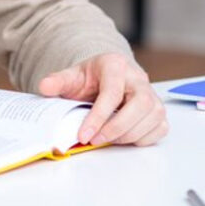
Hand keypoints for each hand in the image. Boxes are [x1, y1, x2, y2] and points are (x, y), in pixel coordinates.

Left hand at [36, 52, 167, 146]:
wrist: (106, 78)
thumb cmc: (91, 78)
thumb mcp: (72, 76)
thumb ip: (58, 81)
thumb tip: (44, 87)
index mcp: (115, 65)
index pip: (112, 92)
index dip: (98, 116)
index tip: (83, 135)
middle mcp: (138, 78)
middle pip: (140, 104)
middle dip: (117, 127)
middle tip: (95, 140)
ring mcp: (152, 94)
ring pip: (152, 116)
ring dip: (128, 134)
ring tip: (106, 138)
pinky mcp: (158, 111)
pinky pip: (159, 128)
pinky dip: (142, 138)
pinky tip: (123, 137)